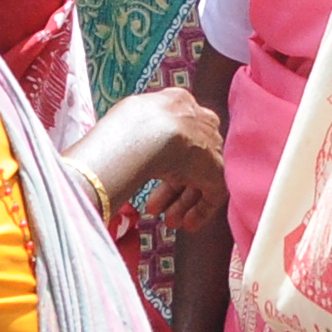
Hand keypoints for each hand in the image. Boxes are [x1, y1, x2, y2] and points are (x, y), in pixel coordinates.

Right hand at [71, 85, 225, 232]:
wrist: (150, 130)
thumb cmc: (128, 126)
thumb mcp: (128, 120)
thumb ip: (133, 131)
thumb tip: (113, 144)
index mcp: (178, 106)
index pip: (175, 138)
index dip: (162, 165)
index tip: (149, 182)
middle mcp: (199, 124)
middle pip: (187, 159)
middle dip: (171, 188)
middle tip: (153, 207)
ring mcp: (211, 145)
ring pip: (198, 177)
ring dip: (181, 202)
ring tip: (167, 221)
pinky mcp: (218, 168)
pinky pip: (213, 192)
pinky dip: (200, 210)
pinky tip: (187, 225)